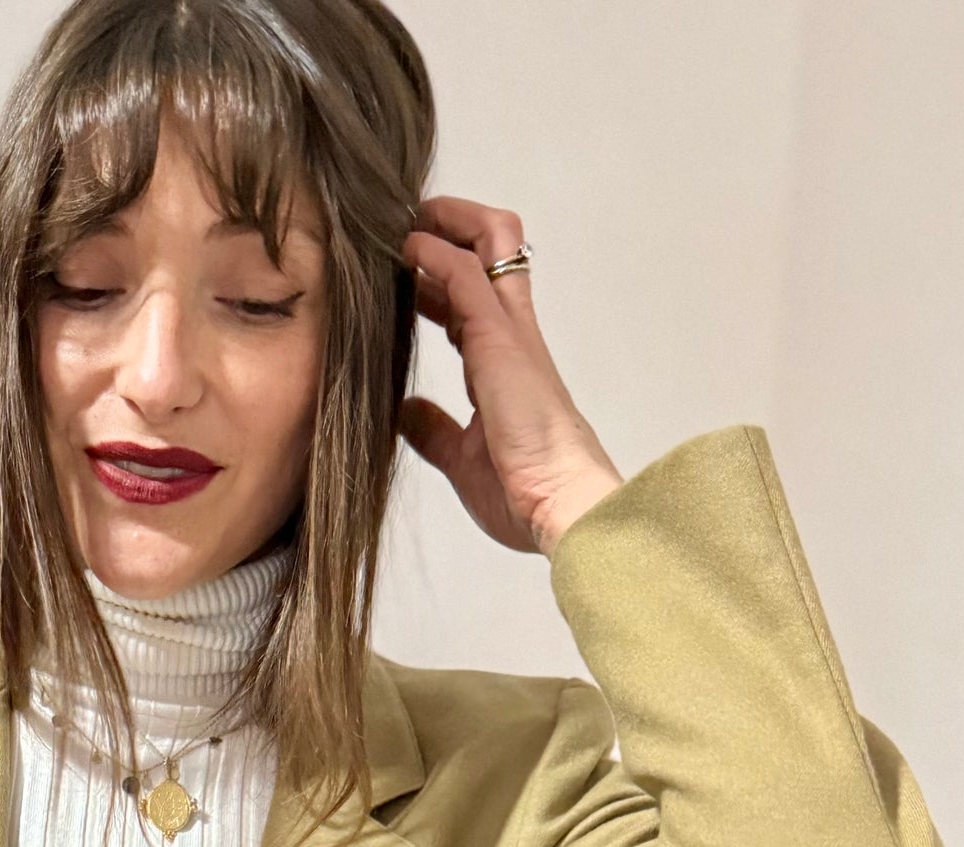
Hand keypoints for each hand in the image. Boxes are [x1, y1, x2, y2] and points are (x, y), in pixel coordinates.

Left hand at [397, 198, 621, 555]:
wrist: (561, 509)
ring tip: (402, 219)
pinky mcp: (499, 340)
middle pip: (492, 250)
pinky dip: (434, 255)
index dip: (440, 275)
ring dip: (443, 224)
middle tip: (405, 224)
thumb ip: (436, 431)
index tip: (406, 269)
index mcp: (506, 364)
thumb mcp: (462, 458)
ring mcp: (508, 333)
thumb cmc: (526, 493)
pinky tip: (407, 247)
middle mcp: (512, 337)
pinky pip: (465, 276)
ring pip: (487, 244)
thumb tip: (408, 413)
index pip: (476, 297)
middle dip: (449, 226)